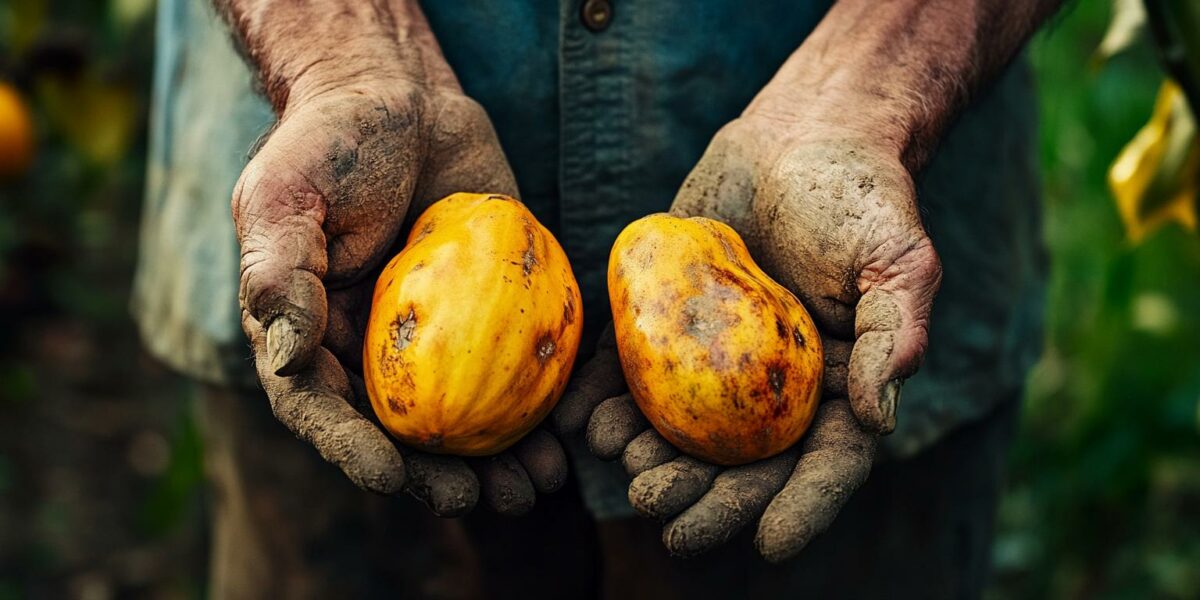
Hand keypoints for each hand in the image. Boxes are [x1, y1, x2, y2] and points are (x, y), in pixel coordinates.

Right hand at [235, 75, 567, 515]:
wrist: (398, 96)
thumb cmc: (328, 141)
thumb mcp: (284, 196)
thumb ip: (278, 271)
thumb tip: (288, 357)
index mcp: (309, 333)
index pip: (320, 409)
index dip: (350, 450)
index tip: (390, 474)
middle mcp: (369, 347)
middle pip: (399, 432)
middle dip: (435, 475)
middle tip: (473, 497)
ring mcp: (435, 335)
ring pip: (463, 417)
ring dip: (495, 461)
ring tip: (532, 488)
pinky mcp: (490, 312)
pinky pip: (514, 371)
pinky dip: (539, 411)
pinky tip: (567, 439)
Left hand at [552, 112, 940, 559]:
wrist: (803, 133)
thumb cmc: (862, 197)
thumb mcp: (898, 262)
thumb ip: (894, 335)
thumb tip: (879, 418)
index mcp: (837, 389)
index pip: (824, 465)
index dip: (801, 509)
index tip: (770, 545)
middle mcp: (773, 387)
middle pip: (742, 463)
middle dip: (705, 497)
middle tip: (663, 513)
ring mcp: (716, 359)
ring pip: (683, 430)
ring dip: (652, 458)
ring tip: (623, 472)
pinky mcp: (666, 321)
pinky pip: (634, 373)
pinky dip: (608, 401)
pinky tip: (583, 422)